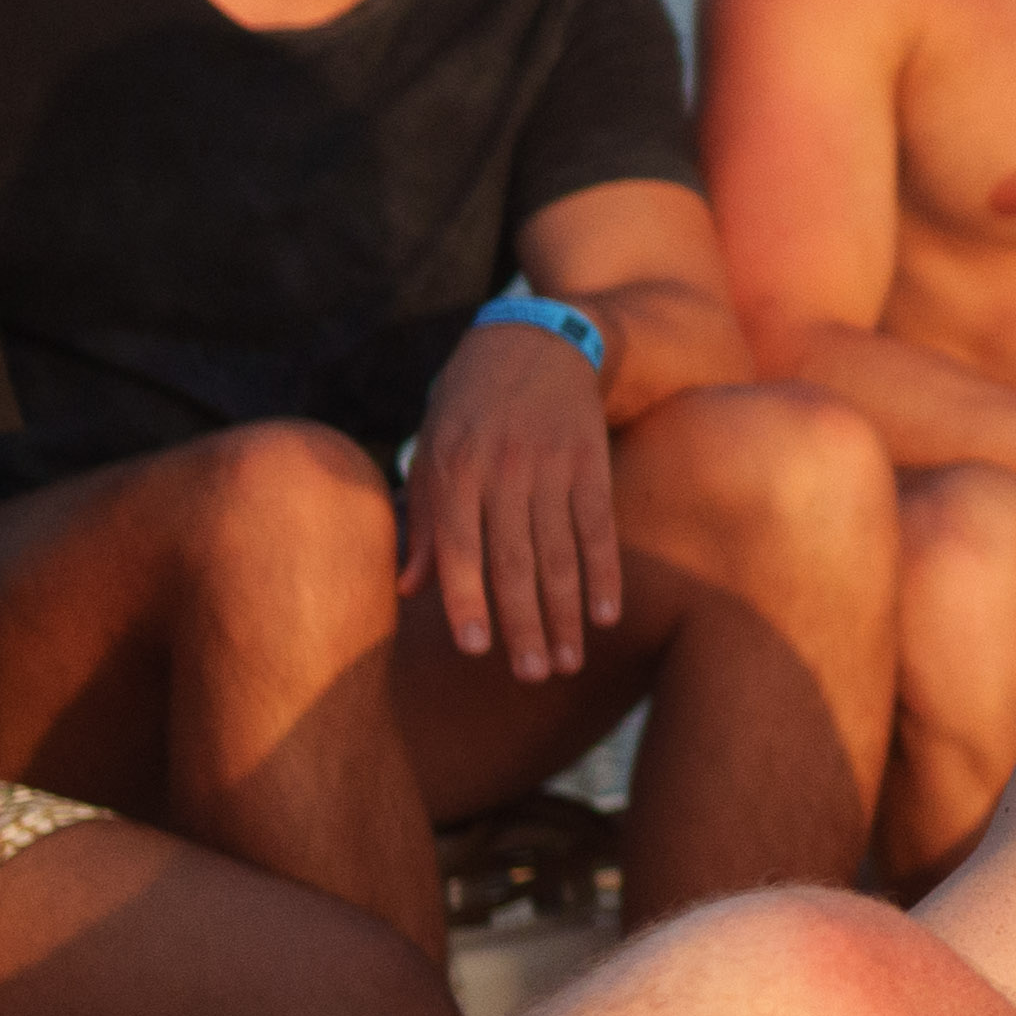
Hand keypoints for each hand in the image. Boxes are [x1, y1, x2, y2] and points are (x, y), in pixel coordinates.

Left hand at [409, 313, 626, 681]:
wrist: (537, 339)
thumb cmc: (470, 403)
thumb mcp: (433, 448)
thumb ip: (425, 520)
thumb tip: (410, 589)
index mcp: (455, 467)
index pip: (461, 545)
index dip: (467, 598)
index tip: (475, 649)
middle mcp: (503, 468)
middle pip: (514, 558)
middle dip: (523, 623)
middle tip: (529, 676)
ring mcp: (552, 465)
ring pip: (559, 552)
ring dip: (564, 613)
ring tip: (565, 664)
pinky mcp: (591, 462)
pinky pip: (599, 528)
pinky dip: (604, 574)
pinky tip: (606, 616)